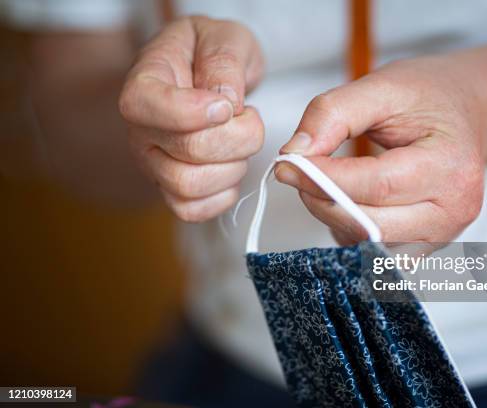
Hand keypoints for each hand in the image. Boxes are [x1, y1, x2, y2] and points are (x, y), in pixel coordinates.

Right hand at [119, 16, 264, 220]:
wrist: (211, 73)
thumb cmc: (214, 54)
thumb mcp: (224, 38)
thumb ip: (223, 62)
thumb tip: (223, 102)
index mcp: (145, 82)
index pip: (145, 105)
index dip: (192, 111)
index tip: (226, 105)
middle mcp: (141, 128)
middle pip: (188, 151)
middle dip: (238, 137)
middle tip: (248, 117)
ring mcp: (153, 163)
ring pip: (189, 185)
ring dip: (233, 166)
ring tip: (240, 142)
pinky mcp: (171, 189)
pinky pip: (191, 210)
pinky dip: (222, 195)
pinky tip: (232, 167)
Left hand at [276, 58, 486, 243]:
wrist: (463, 114)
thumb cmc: (428, 98)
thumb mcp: (381, 87)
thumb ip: (333, 114)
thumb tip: (295, 153)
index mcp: (451, 167)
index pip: (377, 186)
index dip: (323, 179)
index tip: (288, 164)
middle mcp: (453, 210)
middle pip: (370, 224)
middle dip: (321, 200)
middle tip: (298, 172)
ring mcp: (442, 235)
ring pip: (367, 244)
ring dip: (332, 216)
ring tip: (325, 181)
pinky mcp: (424, 247)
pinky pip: (372, 253)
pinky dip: (348, 230)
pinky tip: (347, 200)